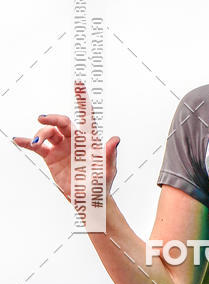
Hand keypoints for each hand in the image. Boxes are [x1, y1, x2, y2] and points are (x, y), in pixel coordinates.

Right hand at [12, 81, 119, 203]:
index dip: (83, 100)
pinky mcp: (51, 157)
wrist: (88, 199)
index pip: (87, 115)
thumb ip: (109, 154)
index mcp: (90, 139)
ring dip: (40, 135)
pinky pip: (37, 148)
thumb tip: (115, 139)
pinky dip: (27, 143)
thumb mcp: (107, 170)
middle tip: (43, 119)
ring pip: (49, 134)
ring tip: (35, 143)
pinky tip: (18, 140)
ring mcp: (62, 148)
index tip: (78, 83)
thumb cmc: (101, 184)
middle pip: (62, 123)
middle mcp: (75, 140)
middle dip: (52, 119)